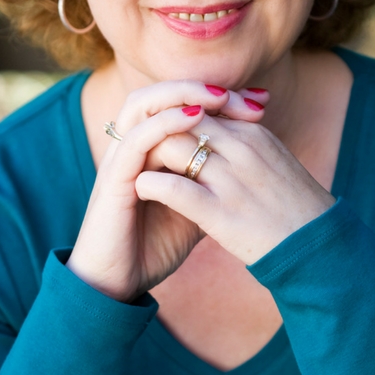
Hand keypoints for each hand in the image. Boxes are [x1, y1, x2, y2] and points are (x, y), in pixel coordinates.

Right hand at [65, 82, 268, 301]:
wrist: (118, 287)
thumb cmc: (154, 247)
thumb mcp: (197, 209)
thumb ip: (213, 182)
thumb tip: (252, 167)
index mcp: (149, 150)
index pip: (177, 103)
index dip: (217, 98)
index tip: (260, 102)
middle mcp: (131, 148)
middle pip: (158, 93)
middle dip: (199, 87)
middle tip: (239, 95)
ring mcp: (120, 160)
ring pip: (141, 104)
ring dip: (181, 93)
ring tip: (219, 96)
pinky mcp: (115, 180)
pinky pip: (136, 139)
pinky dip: (166, 122)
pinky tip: (195, 117)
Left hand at [134, 116, 334, 264]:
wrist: (318, 249)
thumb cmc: (293, 205)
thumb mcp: (271, 159)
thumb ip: (242, 140)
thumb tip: (213, 127)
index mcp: (253, 133)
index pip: (200, 109)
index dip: (175, 120)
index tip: (160, 133)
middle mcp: (242, 148)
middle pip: (181, 121)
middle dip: (158, 133)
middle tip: (141, 150)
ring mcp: (231, 180)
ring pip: (172, 148)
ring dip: (149, 156)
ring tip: (138, 168)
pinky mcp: (221, 213)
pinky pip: (173, 189)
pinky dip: (151, 185)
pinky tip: (141, 189)